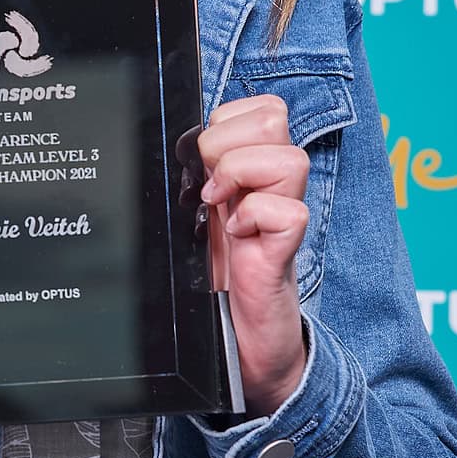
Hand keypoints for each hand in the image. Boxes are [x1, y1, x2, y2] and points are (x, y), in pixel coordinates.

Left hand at [197, 94, 309, 416]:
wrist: (238, 348)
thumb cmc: (212, 285)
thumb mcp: (193, 221)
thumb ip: (192, 182)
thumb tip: (167, 146)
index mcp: (247, 172)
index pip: (261, 109)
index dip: (230, 119)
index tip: (205, 158)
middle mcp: (270, 188)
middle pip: (275, 118)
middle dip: (229, 141)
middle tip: (209, 182)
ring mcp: (282, 218)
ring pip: (289, 158)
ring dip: (242, 177)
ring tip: (220, 208)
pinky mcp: (285, 253)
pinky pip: (288, 213)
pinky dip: (254, 220)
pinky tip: (237, 239)